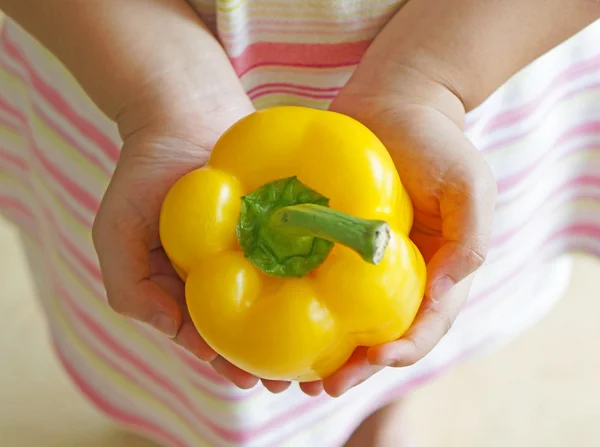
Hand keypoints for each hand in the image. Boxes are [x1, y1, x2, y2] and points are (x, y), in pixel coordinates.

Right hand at [92, 95, 293, 392]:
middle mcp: (226, 271)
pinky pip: (301, 256)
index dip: (227, 362)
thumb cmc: (145, 172)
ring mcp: (258, 248)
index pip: (208, 335)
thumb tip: (173, 331)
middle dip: (271, 357)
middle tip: (296, 378)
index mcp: (187, 285)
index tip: (250, 379)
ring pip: (282, 298)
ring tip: (322, 355)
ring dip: (301, 330)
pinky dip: (315, 279)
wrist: (184, 112)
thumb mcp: (116, 231)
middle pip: (252, 325)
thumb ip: (129, 287)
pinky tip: (333, 298)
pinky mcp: (283, 222)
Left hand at [311, 68, 496, 396]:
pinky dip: (298, 306)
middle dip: (356, 367)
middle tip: (323, 389)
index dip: (405, 348)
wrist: (395, 100)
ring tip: (293, 379)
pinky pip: (313, 280)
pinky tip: (273, 321)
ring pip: (342, 319)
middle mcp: (396, 274)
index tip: (377, 358)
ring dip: (322, 352)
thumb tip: (449, 287)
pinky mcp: (329, 240)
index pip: (425, 324)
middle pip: (378, 334)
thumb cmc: (437, 140)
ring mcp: (359, 260)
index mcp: (435, 270)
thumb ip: (471, 235)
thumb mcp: (470, 182)